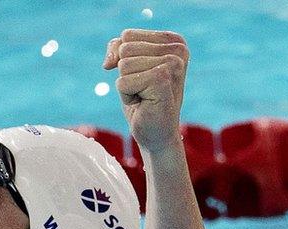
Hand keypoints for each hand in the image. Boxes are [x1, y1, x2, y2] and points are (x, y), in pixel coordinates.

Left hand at [103, 29, 188, 154]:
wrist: (156, 134)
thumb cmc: (144, 100)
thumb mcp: (128, 67)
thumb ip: (117, 49)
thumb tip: (109, 62)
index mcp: (174, 40)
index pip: (127, 36)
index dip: (124, 60)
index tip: (143, 76)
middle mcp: (178, 48)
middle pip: (124, 49)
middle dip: (126, 74)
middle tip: (144, 89)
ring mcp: (172, 64)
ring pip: (123, 65)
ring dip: (127, 86)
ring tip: (144, 96)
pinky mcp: (162, 80)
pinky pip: (122, 82)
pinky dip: (127, 96)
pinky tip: (144, 103)